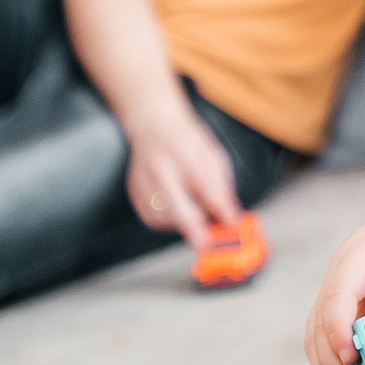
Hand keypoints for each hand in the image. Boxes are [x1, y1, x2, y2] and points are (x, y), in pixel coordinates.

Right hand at [124, 102, 241, 249]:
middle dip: (196, 230)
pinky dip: (167, 222)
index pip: (205, 188)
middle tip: (208, 240)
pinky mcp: (134, 190)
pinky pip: (150, 218)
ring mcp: (143, 179)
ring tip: (194, 218)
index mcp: (184, 151)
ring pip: (163, 218)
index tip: (229, 224)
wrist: (153, 124)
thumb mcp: (213, 155)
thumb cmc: (186, 139)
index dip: (219, 211)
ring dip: (181, 226)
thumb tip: (230, 216)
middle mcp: (160, 166)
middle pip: (178, 209)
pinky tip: (177, 214)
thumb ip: (222, 187)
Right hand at [305, 194, 364, 364]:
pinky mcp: (344, 309)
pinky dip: (332, 364)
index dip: (339, 326)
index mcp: (364, 254)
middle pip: (321, 321)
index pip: (340, 291)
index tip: (350, 356)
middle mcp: (342, 273)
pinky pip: (326, 339)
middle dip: (333, 361)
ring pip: (316, 335)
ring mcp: (338, 292)